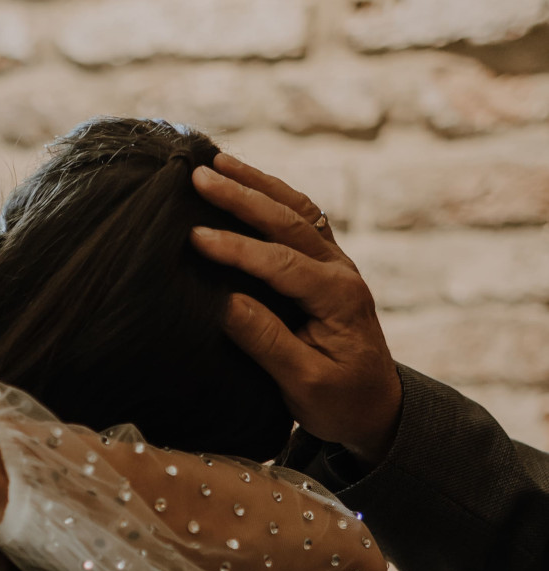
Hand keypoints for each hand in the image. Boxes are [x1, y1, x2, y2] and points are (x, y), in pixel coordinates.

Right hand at [190, 152, 402, 464]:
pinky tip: (243, 181)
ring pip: (297, 209)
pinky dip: (269, 194)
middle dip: (242, 195)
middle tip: (198, 176)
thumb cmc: (339, 402)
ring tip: (216, 162)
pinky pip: (298, 217)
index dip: (237, 248)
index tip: (195, 238)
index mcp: (338, 298)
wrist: (374, 407)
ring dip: (257, 183)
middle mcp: (340, 270)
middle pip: (290, 220)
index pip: (282, 262)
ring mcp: (335, 262)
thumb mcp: (303, 384)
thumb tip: (225, 304)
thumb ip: (268, 342)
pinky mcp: (325, 264)